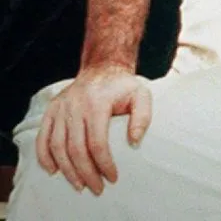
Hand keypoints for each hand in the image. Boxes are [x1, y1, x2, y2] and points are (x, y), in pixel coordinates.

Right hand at [35, 66, 151, 194]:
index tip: (112, 177)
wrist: (103, 67)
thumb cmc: (124, 86)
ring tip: (79, 185)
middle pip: (75, 149)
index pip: (96, 142)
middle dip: (86, 173)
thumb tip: (134, 142)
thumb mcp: (142, 95)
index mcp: (97, 103)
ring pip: (57, 146)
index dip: (104, 164)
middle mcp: (75, 106)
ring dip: (67, 170)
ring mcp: (61, 108)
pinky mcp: (51, 110)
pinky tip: (53, 171)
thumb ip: (143, 117)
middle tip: (97, 188)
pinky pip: (42, 137)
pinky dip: (44, 157)